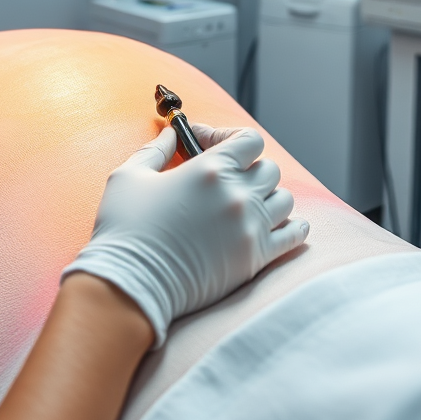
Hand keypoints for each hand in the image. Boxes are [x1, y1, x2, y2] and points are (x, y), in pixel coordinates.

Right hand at [62, 123, 308, 346]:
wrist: (132, 285)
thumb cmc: (125, 228)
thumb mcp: (129, 175)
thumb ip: (156, 149)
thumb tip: (172, 134)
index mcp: (210, 169)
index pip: (249, 139)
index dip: (232, 138)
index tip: (211, 146)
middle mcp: (237, 195)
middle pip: (269, 168)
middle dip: (249, 169)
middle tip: (226, 179)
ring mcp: (250, 228)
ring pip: (284, 199)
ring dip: (268, 197)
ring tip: (246, 205)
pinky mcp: (255, 259)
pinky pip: (295, 236)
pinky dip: (292, 227)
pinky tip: (280, 226)